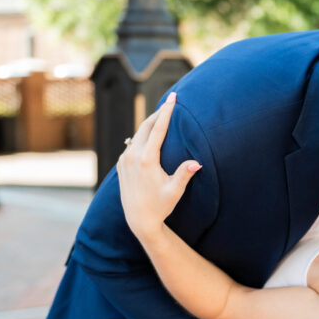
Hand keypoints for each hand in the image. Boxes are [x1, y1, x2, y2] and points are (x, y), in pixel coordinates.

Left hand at [117, 92, 200, 241]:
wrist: (139, 220)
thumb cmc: (160, 206)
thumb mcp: (175, 191)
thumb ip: (184, 174)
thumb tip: (197, 162)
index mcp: (146, 160)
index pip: (158, 129)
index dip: (167, 111)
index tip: (173, 97)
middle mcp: (132, 156)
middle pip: (145, 126)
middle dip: (158, 113)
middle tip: (170, 101)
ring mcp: (125, 160)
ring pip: (137, 134)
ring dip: (149, 124)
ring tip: (161, 115)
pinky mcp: (121, 165)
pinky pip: (132, 144)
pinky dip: (141, 136)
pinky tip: (149, 135)